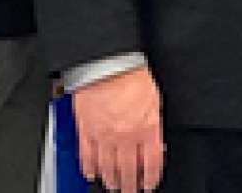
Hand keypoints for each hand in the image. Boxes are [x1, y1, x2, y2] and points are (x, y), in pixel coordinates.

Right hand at [73, 66, 164, 192]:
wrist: (109, 61)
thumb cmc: (133, 73)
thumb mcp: (155, 98)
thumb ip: (154, 123)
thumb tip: (155, 143)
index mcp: (147, 126)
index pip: (152, 162)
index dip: (152, 177)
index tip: (149, 184)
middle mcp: (126, 135)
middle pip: (129, 170)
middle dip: (130, 185)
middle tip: (130, 191)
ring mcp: (104, 135)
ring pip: (108, 168)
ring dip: (111, 180)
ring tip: (113, 186)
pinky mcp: (86, 130)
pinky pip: (87, 157)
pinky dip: (89, 169)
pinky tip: (92, 174)